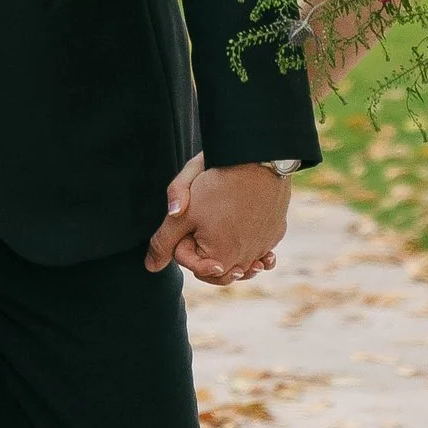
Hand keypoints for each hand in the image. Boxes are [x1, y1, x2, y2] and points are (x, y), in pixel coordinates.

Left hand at [145, 153, 290, 286]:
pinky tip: (244, 235)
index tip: (184, 218)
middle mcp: (245, 260)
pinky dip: (253, 247)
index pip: (192, 263)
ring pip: (242, 263)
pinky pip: (262, 249)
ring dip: (230, 256)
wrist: (257, 156)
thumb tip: (151, 266)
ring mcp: (264, 247)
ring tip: (221, 240)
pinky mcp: (276, 233)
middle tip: (198, 230)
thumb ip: (164, 241)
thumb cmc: (218, 181)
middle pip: (218, 271)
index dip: (181, 242)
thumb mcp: (183, 212)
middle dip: (205, 257)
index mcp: (219, 259)